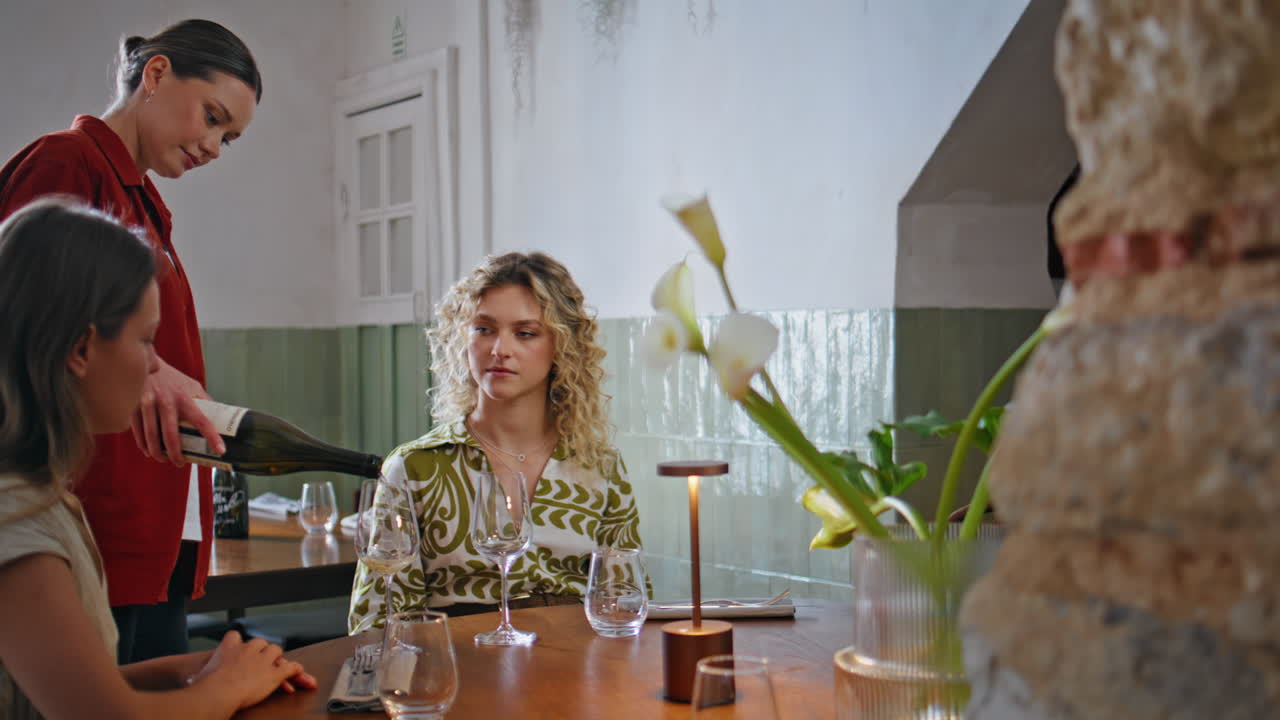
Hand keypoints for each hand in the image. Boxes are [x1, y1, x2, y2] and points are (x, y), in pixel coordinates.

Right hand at [130, 356, 225, 463]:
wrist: (145, 362)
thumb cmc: (172, 378)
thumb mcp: (192, 386)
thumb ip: (204, 401)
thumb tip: (221, 417)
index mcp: (185, 398)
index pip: (202, 421)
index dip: (212, 437)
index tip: (220, 450)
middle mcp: (166, 402)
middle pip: (171, 436)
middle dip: (176, 454)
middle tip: (181, 463)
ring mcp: (148, 404)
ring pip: (152, 437)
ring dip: (158, 453)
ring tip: (163, 460)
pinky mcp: (133, 406)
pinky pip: (138, 432)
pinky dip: (143, 444)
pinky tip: (148, 450)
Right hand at [197, 632, 313, 708]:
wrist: (218, 692)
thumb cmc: (203, 687)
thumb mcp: (198, 676)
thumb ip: (197, 675)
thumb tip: (188, 679)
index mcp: (228, 647)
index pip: (235, 637)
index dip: (238, 644)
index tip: (239, 649)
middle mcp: (247, 649)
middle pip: (260, 642)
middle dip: (262, 650)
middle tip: (263, 659)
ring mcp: (262, 659)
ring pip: (276, 650)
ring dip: (278, 658)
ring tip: (280, 666)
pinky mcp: (274, 673)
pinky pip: (289, 667)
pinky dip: (295, 670)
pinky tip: (297, 672)